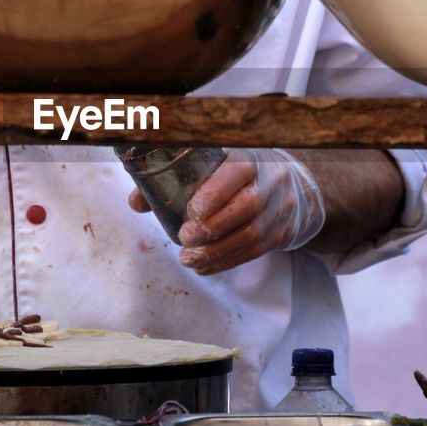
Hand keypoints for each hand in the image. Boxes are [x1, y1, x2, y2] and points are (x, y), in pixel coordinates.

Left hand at [129, 149, 325, 274]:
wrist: (290, 186)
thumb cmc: (237, 174)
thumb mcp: (215, 166)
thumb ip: (175, 180)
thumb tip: (136, 202)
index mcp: (250, 158)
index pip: (237, 172)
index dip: (215, 193)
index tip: (190, 211)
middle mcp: (271, 182)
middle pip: (248, 206)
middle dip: (212, 227)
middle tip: (184, 238)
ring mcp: (280, 209)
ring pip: (251, 234)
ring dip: (215, 251)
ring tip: (188, 258)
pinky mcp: (281, 233)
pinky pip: (254, 251)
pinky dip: (225, 262)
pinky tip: (203, 267)